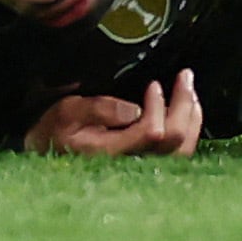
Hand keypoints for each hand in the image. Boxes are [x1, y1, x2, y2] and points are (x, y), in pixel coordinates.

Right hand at [23, 69, 201, 157]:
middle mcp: (132, 162)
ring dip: (191, 116)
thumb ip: (98, 109)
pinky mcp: (147, 160)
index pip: (150, 133)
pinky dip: (191, 127)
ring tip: (189, 88)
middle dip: (183, 106)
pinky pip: (180, 150)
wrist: (50, 147)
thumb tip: (133, 109)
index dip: (158, 108)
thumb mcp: (67, 111)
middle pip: (174, 142)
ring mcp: (142, 164)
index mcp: (111, 152)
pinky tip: (189, 107)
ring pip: (182, 149)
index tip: (153, 84)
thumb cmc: (57, 127)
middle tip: (185, 76)